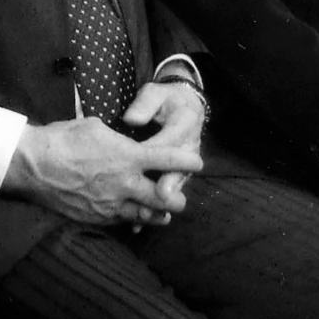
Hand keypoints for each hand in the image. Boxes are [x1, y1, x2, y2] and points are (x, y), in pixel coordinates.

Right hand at [2, 116, 203, 226]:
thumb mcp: (94, 126)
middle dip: (176, 196)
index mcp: (127, 156)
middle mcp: (125, 184)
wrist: (31, 165)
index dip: (187, 161)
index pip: (168, 159)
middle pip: (166, 198)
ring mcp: (111, 205)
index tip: (197, 162)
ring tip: (165, 212)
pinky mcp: (97, 218)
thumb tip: (124, 142)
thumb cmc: (61, 139)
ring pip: (147, 216)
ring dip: (158, 213)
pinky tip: (133, 217)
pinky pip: (123, 222)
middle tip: (178, 194)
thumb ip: (117, 139)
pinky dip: (132, 219)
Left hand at [122, 80, 205, 206]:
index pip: (168, 140)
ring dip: (158, 203)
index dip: (155, 151)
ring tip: (145, 216)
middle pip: (177, 170)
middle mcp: (188, 149)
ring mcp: (182, 167)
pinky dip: (151, 209)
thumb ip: (145, 105)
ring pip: (171, 187)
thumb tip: (131, 119)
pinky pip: (165, 194)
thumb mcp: (155, 93)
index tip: (139, 158)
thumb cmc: (165, 100)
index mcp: (184, 125)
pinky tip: (136, 224)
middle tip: (160, 195)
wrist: (185, 108)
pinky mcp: (174, 176)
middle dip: (168, 183)